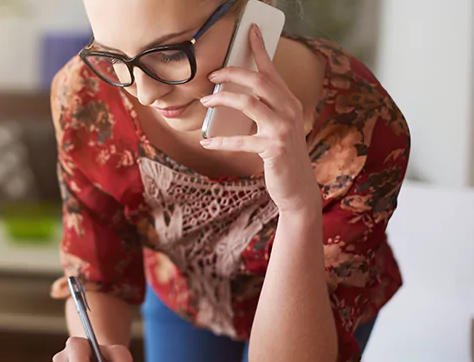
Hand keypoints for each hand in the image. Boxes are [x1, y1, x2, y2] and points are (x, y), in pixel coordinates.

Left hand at [199, 24, 320, 216]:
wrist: (297, 187)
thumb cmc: (281, 155)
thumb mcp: (276, 127)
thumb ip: (262, 110)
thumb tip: (230, 97)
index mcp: (289, 102)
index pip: (272, 70)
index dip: (260, 49)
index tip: (250, 31)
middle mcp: (289, 111)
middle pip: (259, 81)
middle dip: (232, 73)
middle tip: (212, 75)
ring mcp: (282, 129)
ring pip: (248, 103)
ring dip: (222, 100)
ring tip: (205, 101)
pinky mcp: (273, 148)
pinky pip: (240, 140)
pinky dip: (220, 141)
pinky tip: (206, 142)